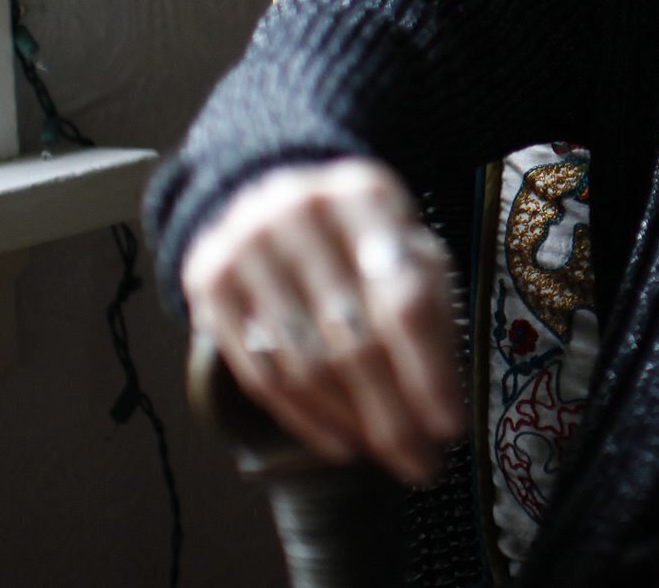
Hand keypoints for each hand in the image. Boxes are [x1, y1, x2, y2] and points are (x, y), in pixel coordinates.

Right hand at [180, 157, 464, 484]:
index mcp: (365, 195)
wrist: (273, 199)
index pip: (403, 299)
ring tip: (390, 454)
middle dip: (393, 414)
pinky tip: (343, 443)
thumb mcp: (408, 246)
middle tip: (423, 463)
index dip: (427, 370)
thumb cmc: (362, 236)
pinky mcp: (208, 281)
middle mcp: (300, 210)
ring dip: (353, 422)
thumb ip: (430, 304)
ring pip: (304, 363)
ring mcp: (246, 244)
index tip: (451, 428)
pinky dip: (306, 418)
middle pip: (353, 339)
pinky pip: (260, 373)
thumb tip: (445, 397)